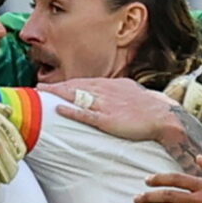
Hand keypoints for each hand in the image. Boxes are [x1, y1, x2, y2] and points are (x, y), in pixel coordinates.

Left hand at [47, 77, 182, 143]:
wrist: (164, 117)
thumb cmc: (151, 108)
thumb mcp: (132, 92)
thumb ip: (117, 92)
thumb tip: (109, 93)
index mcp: (111, 85)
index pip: (83, 82)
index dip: (66, 84)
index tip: (53, 86)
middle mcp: (105, 91)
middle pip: (75, 86)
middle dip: (55, 86)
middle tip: (38, 88)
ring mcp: (105, 105)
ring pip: (76, 96)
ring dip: (57, 94)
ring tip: (40, 94)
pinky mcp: (108, 120)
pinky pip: (85, 114)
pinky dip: (70, 110)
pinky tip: (58, 108)